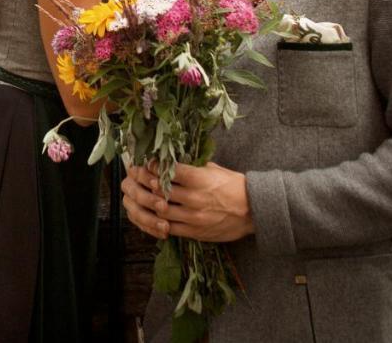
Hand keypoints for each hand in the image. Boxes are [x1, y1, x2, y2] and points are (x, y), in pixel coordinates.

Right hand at [121, 164, 173, 238]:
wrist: (182, 197)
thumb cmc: (180, 181)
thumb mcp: (178, 174)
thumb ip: (170, 173)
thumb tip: (167, 172)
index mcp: (137, 171)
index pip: (138, 173)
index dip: (146, 178)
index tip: (157, 184)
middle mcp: (131, 185)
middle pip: (135, 193)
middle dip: (149, 200)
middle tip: (164, 206)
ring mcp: (131, 202)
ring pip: (135, 212)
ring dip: (150, 220)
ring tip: (165, 226)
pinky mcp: (135, 216)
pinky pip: (140, 225)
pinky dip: (152, 230)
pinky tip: (164, 233)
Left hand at [122, 162, 254, 242]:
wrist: (254, 210)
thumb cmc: (234, 186)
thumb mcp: (214, 169)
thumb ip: (193, 166)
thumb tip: (172, 159)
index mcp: (199, 179)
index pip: (169, 171)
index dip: (154, 166)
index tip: (147, 162)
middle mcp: (194, 198)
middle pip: (161, 190)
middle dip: (146, 181)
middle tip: (136, 176)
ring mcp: (194, 217)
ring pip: (161, 210)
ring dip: (149, 201)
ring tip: (143, 194)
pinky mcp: (195, 232)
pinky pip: (170, 228)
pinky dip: (159, 221)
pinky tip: (154, 213)